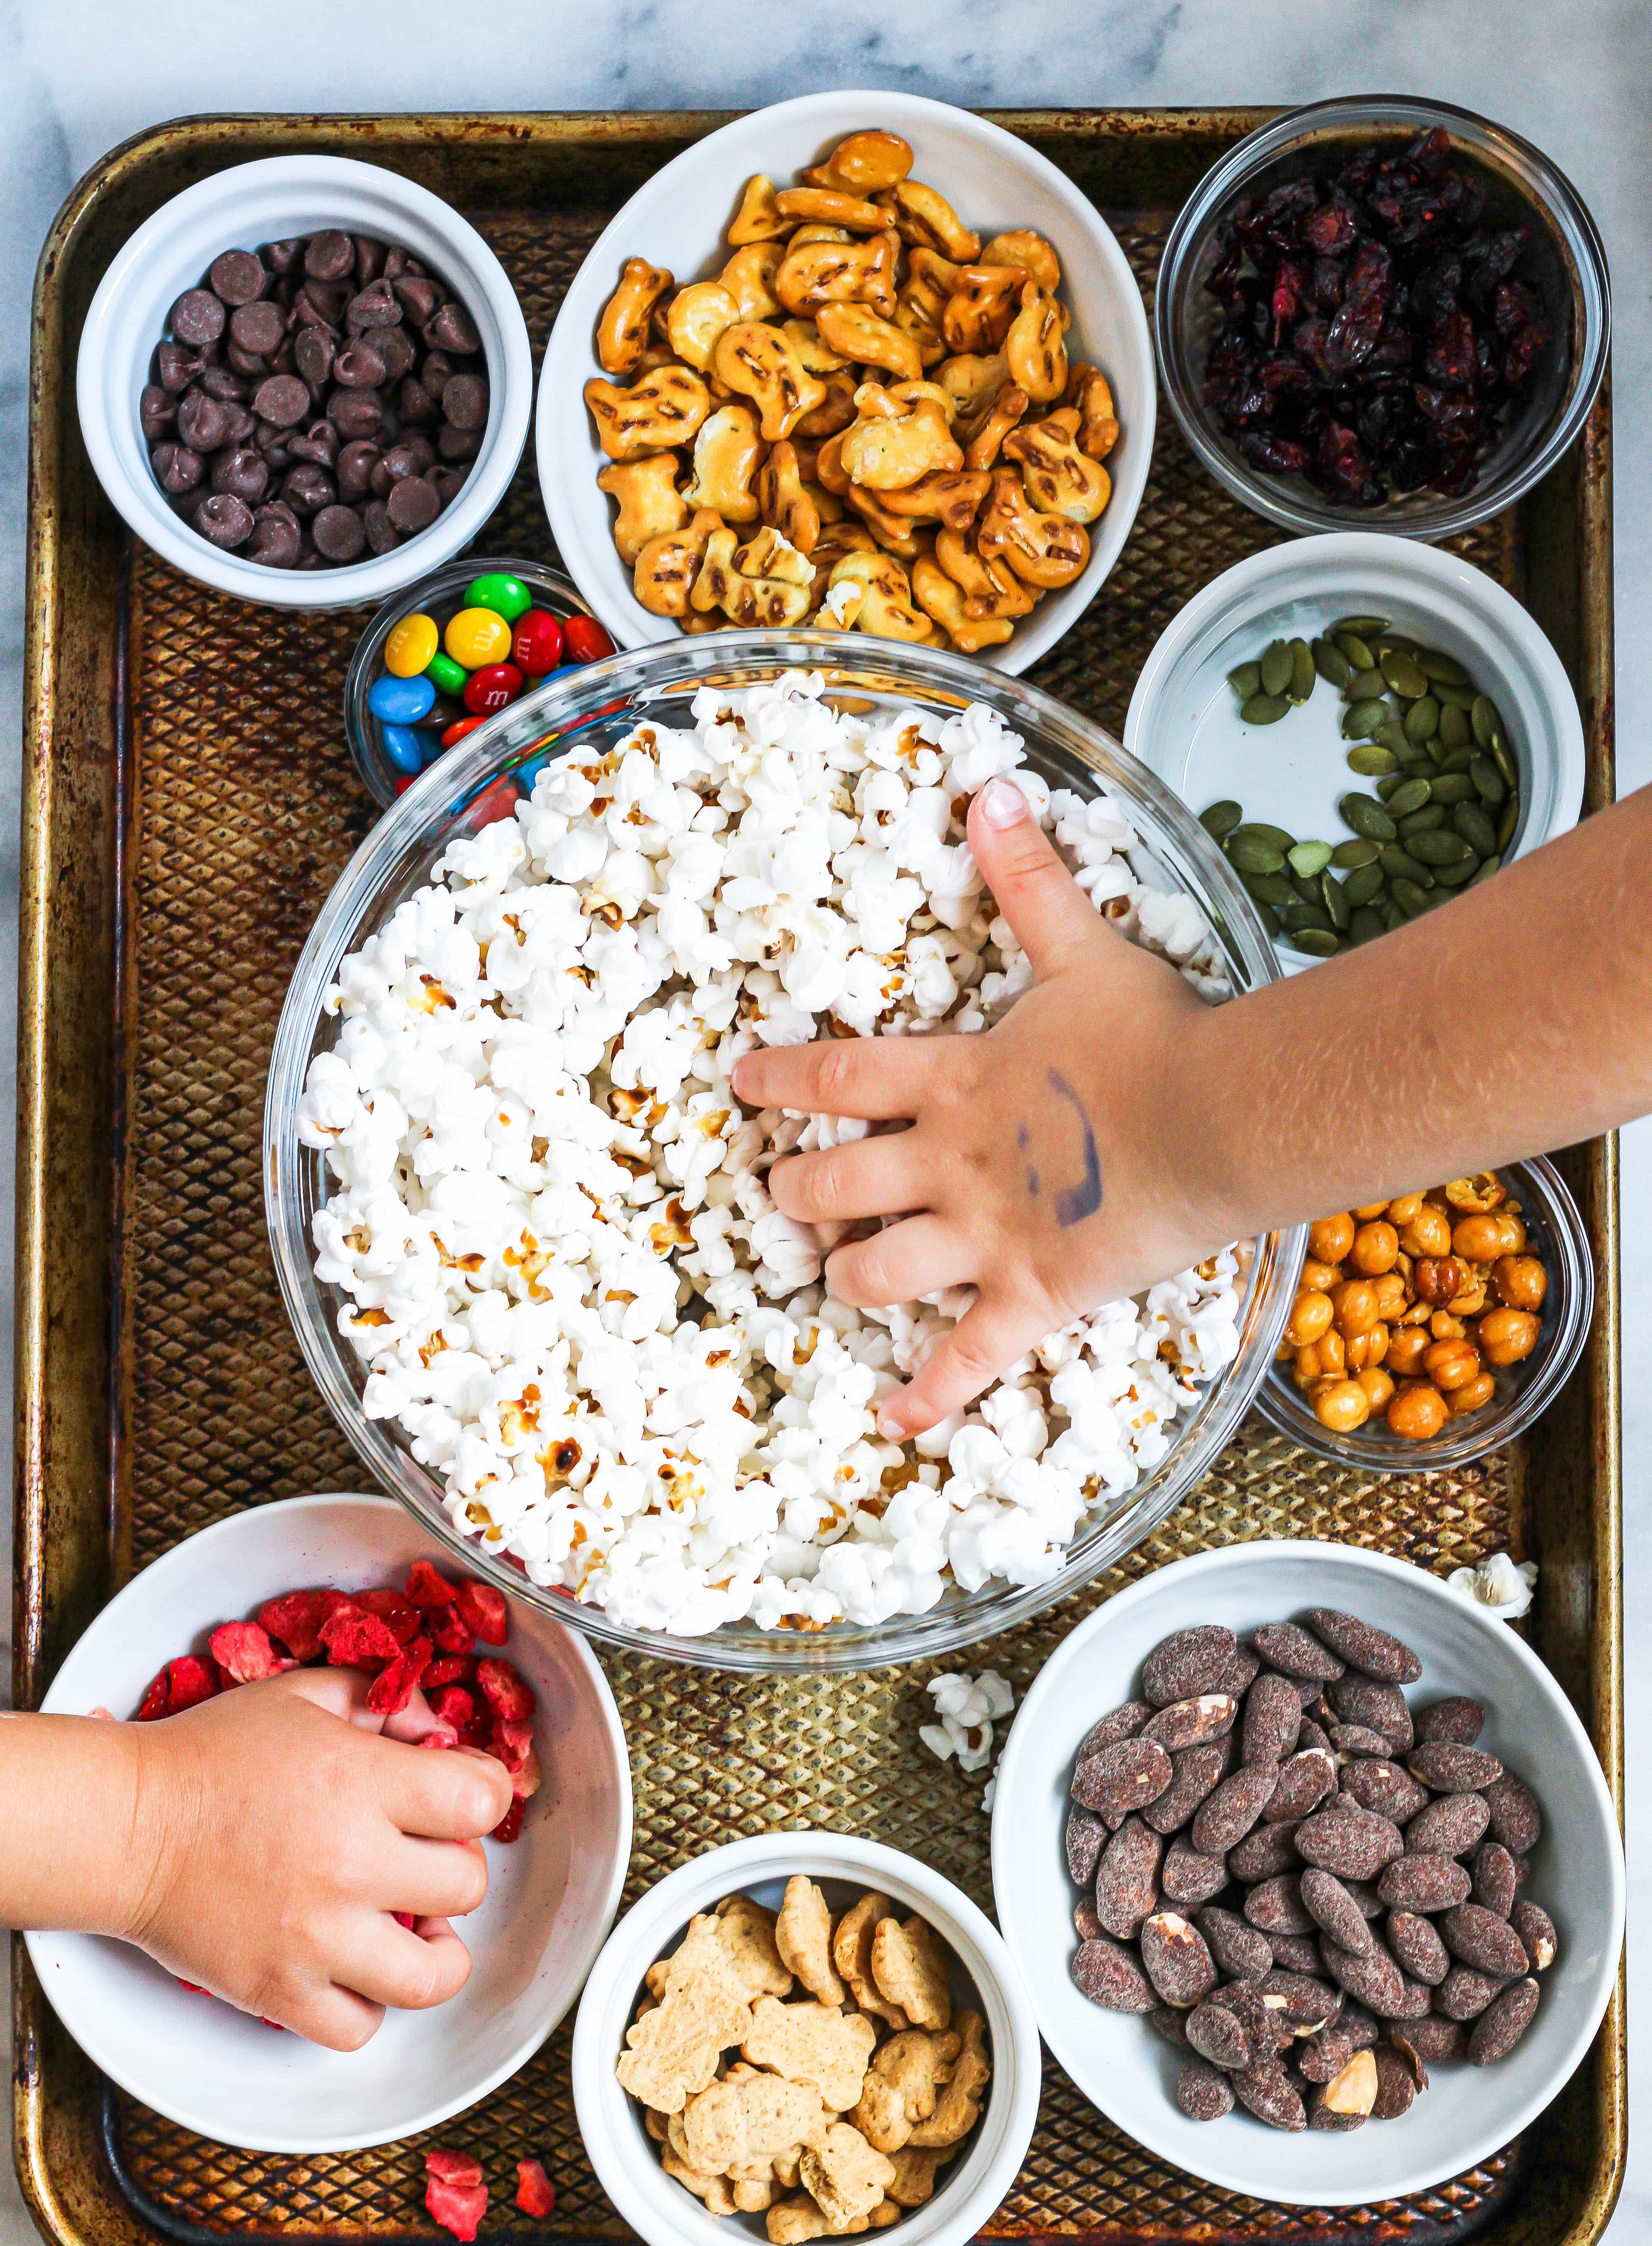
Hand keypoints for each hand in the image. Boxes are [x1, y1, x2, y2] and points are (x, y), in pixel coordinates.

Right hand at [118, 1667, 513, 2049]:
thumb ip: (383, 1700)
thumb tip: (438, 1728)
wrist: (126, 1824)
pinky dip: (366, 2005)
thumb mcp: (305, 1696)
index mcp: (360, 1784)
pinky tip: (355, 1967)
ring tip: (414, 1928)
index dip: (482, 1795)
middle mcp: (347, 1864)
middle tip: (422, 1857)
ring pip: (432, 1977)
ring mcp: (315, 1936)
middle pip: (468, 1885)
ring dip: (434, 1952)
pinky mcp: (277, 1990)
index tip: (461, 1798)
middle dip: (454, 1865)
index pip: (482, 1802)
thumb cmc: (210, 1758)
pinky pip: (359, 2028)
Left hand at [734, 776, 1236, 1439]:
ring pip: (878, 1273)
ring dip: (850, 1280)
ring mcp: (984, 1236)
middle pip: (836, 1187)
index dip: (783, 1081)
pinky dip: (930, 1395)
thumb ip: (1028, 875)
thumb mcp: (1084, 947)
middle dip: (799, 1196)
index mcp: (956, 1081)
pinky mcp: (1031, 1296)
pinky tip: (893, 1423)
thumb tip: (991, 787)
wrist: (1217, 1115)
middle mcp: (949, 1164)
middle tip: (785, 1198)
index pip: (840, 1080)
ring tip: (839, 1284)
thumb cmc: (1154, 1034)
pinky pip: (967, 1361)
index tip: (742, 1083)